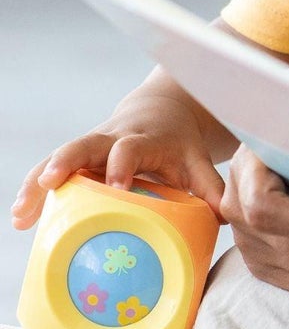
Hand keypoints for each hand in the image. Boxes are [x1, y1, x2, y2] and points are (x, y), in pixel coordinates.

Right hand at [11, 88, 224, 228]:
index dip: (122, 164)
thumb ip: (210, 186)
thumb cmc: (179, 143)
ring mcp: (91, 147)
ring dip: (40, 182)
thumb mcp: (197, 160)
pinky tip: (21, 217)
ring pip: (60, 158)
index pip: (130, 148)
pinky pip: (51, 170)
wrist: (162, 111)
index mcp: (144, 139)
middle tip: (50, 183)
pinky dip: (35, 190)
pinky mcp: (77, 157)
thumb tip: (227, 216)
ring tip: (22, 213)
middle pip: (84, 144)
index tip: (116, 186)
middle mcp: (112, 138)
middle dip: (66, 161)